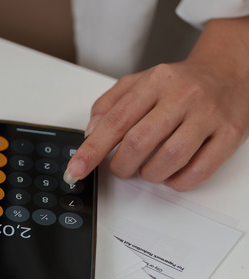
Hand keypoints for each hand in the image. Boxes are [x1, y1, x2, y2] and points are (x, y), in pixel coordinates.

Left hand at [64, 16, 248, 190]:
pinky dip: (178, 181)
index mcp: (155, 82)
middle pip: (139, 142)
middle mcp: (182, 96)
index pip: (115, 121)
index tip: (75, 170)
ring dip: (150, 174)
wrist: (229, 70)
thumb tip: (91, 132)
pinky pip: (199, 170)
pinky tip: (172, 174)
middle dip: (121, 166)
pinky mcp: (230, 134)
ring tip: (147, 169)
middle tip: (120, 168)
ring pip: (169, 158)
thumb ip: (110, 104)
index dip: (92, 150)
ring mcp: (208, 115)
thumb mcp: (139, 82)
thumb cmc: (179, 83)